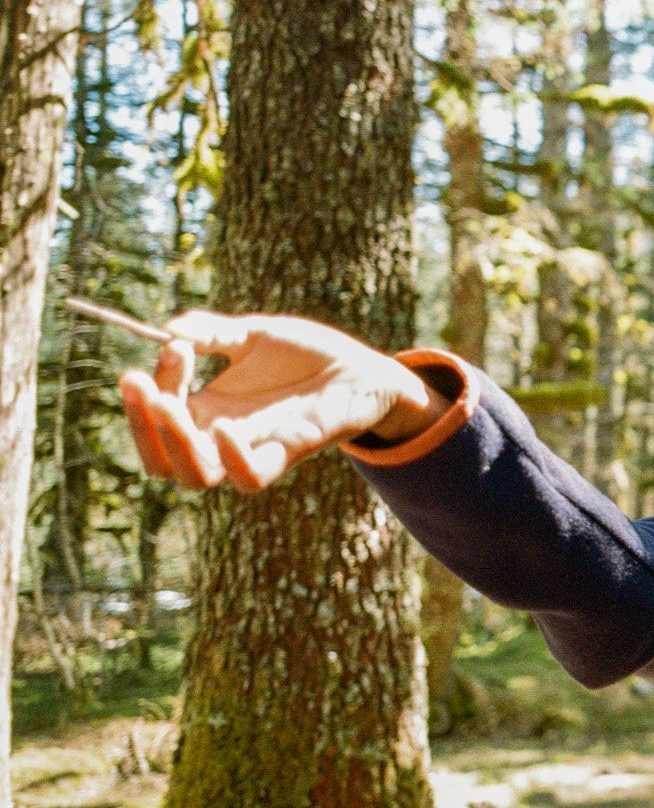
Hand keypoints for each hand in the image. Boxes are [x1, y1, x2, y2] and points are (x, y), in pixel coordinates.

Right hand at [118, 311, 444, 492]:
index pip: (157, 418)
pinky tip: (224, 426)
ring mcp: (255, 449)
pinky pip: (251, 477)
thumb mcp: (253, 335)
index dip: (151, 387)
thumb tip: (170, 330)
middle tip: (136, 380)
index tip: (173, 346)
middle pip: (162, 461)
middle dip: (142, 423)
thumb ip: (213, 333)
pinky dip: (232, 459)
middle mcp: (223, 436)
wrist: (362, 369)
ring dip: (174, 443)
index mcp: (208, 410)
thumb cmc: (308, 355)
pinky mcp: (289, 453)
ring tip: (167, 403)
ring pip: (197, 476)